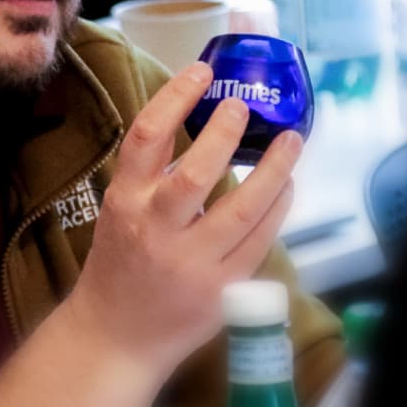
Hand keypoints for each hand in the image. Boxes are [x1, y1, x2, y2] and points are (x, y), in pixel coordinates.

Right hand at [63, 61, 302, 376]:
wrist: (114, 336)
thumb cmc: (120, 262)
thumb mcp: (121, 208)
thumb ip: (152, 171)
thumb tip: (200, 115)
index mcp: (125, 202)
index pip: (145, 138)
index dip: (175, 98)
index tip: (202, 71)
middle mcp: (155, 230)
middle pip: (195, 174)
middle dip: (225, 134)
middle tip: (246, 105)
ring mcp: (190, 263)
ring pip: (240, 211)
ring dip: (272, 171)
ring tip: (291, 140)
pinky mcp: (220, 291)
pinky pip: (258, 243)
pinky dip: (277, 210)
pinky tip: (287, 187)